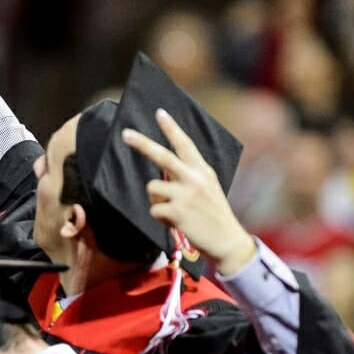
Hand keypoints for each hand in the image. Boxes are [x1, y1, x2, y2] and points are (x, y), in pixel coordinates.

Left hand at [121, 109, 255, 275]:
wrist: (228, 241)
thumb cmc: (214, 215)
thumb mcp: (209, 187)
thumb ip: (191, 175)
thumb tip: (163, 170)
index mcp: (203, 171)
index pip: (185, 144)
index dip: (171, 128)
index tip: (159, 113)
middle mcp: (195, 178)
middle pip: (162, 156)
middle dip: (142, 143)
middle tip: (125, 134)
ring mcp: (186, 194)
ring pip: (153, 188)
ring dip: (157, 200)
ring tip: (174, 210)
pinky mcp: (178, 211)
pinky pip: (155, 209)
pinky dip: (161, 218)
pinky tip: (176, 222)